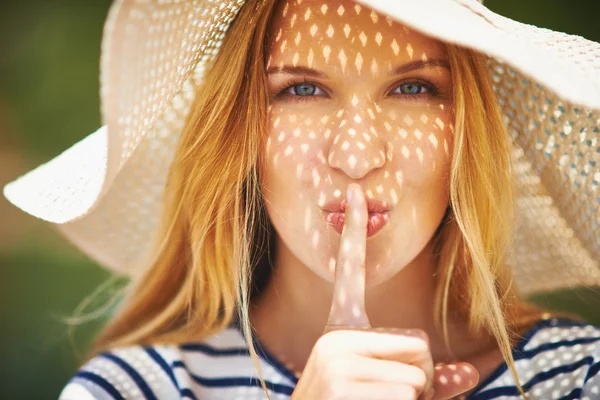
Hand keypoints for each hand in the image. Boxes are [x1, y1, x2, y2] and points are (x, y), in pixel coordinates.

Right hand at [290, 183, 478, 398]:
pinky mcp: (341, 380)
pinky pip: (409, 391)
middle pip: (416, 342)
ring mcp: (335, 358)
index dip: (353, 232)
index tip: (358, 194)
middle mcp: (335, 336)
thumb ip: (430, 379)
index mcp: (341, 330)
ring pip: (417, 372)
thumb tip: (473, 374)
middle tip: (383, 394)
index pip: (349, 271)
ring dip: (412, 398)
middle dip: (418, 377)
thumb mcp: (390, 389)